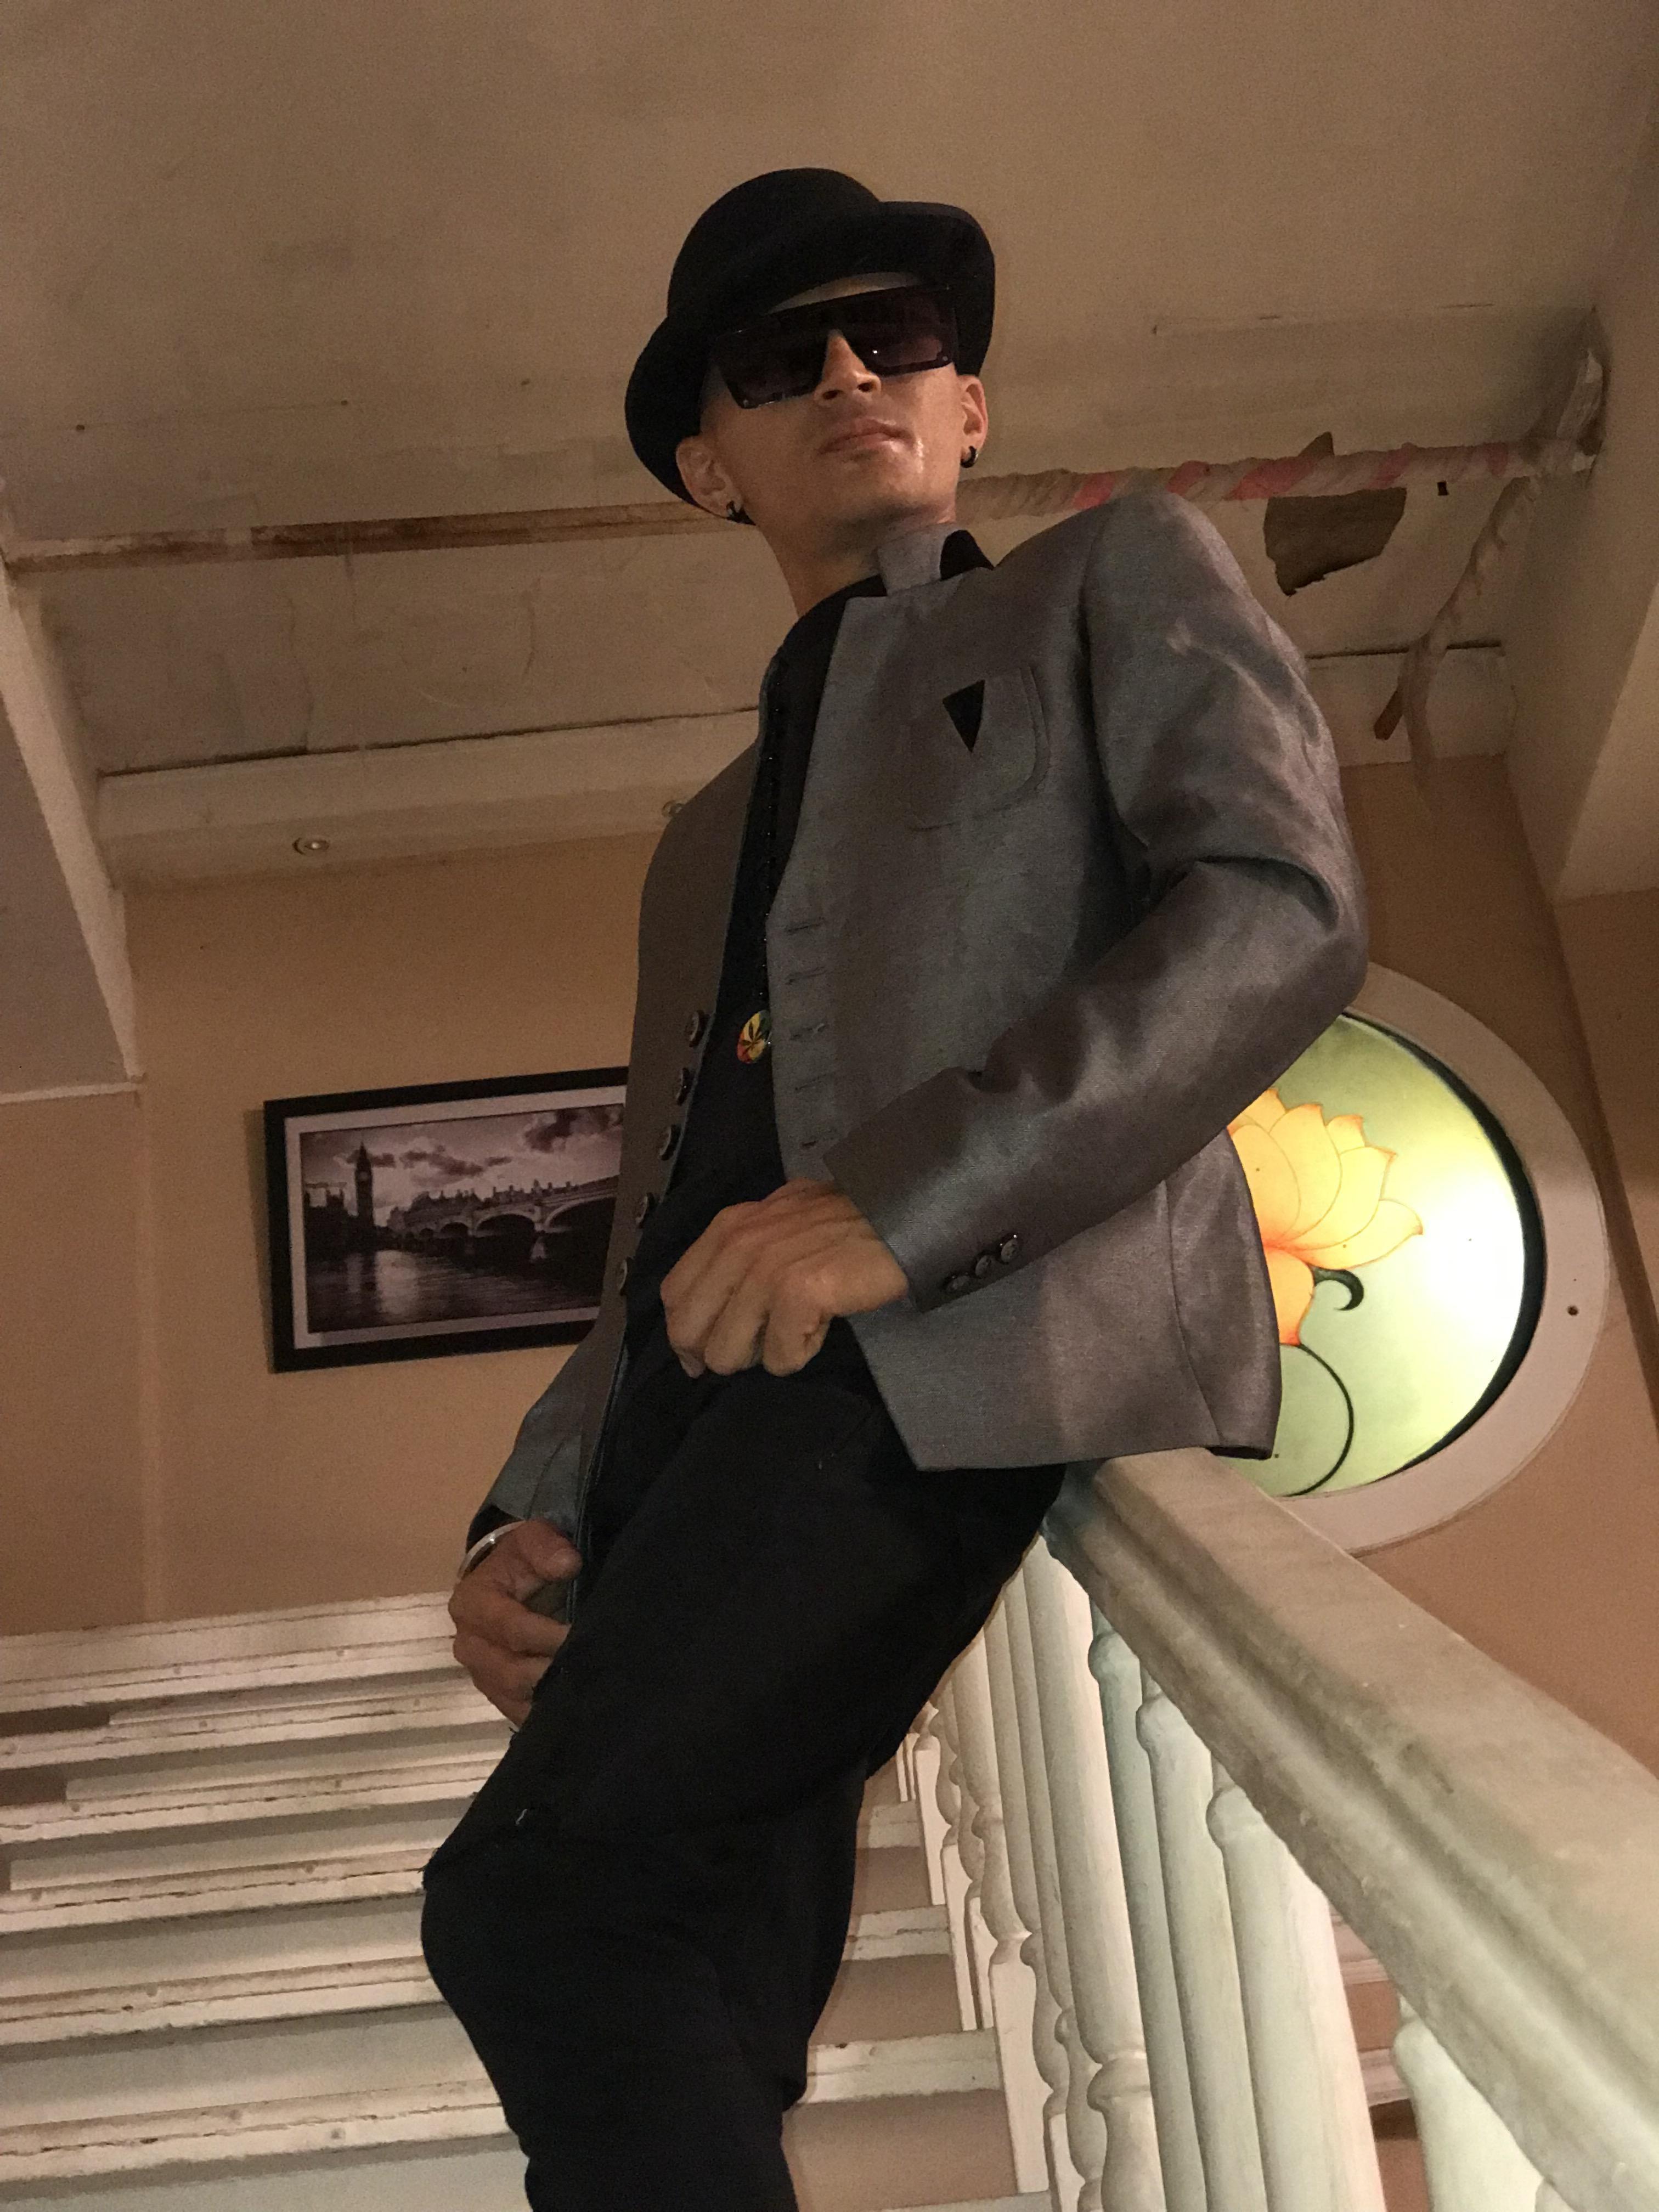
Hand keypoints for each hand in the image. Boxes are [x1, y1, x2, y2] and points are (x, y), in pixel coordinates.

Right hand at [448, 1519, 582, 1727]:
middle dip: (549, 1671)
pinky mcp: (496, 1694)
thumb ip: (546, 1546)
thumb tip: (568, 1564)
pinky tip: (572, 1704)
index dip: (545, 1634)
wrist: (508, 1583)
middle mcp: (469, 1645)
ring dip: (547, 1694)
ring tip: (582, 1686)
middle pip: (508, 1672)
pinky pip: (517, 1713)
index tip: (577, 1635)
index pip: (509, 1628)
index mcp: (472, 1604)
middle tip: (585, 1666)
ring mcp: (481, 1674)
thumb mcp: (533, 1539)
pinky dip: (544, 1712)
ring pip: (512, 1697)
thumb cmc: (522, 1561)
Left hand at [660, 1176, 908, 1377]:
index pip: (674, 1294)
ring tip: (793, 1332)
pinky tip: (819, 1330)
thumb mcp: (777, 1223)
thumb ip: (740, 1254)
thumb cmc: (843, 1225)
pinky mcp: (799, 1293)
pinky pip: (778, 1358)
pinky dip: (798, 1355)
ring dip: (760, 1355)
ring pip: (727, 1353)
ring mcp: (766, 1270)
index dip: (685, 1333)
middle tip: (755, 1350)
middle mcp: (737, 1245)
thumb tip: (708, 1314)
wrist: (899, 1216)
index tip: (704, 1353)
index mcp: (727, 1227)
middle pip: (688, 1330)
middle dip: (716, 1353)